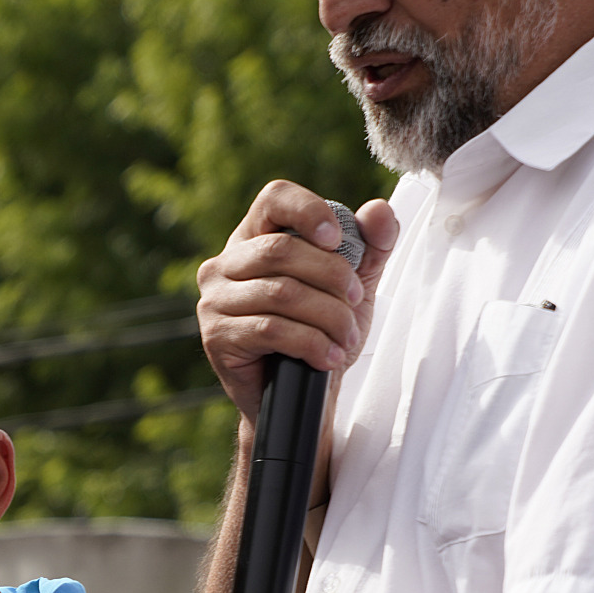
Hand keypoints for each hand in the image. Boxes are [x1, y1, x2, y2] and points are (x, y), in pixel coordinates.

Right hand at [196, 181, 401, 419]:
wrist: (300, 394)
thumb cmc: (319, 332)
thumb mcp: (352, 285)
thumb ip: (370, 246)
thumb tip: (379, 211)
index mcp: (253, 240)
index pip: (273, 198)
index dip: (308, 210)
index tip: (337, 239)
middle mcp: (224, 264)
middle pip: (282, 250)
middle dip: (332, 276)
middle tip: (355, 302)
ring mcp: (213, 301)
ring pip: (281, 293)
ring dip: (328, 316)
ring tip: (346, 338)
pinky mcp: (215, 336)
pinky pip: (271, 329)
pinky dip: (310, 342)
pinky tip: (326, 356)